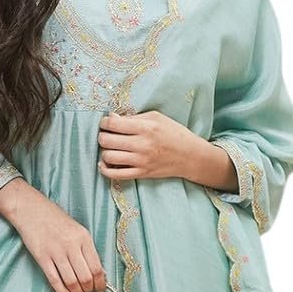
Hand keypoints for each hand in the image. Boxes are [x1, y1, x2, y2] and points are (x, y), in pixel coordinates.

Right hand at [0, 180, 106, 291]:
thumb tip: (98, 272)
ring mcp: (56, 252)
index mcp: (84, 238)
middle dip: (88, 289)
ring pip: (71, 281)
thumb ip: (87, 249)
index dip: (100, 283)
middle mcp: (71, 245)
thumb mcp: (77, 230)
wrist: (31, 210)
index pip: (97, 267)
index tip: (100, 289)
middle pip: (85, 277)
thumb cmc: (56, 220)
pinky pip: (55, 280)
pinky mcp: (42, 258)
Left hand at [97, 110, 213, 181]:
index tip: (106, 123)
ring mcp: (141, 161)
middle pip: (107, 140)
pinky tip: (105, 163)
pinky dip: (105, 170)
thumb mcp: (156, 118)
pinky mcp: (141, 174)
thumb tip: (112, 117)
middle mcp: (141, 145)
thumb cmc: (174, 133)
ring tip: (110, 148)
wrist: (190, 156)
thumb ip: (133, 117)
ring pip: (108, 157)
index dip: (104, 122)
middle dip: (102, 136)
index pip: (113, 124)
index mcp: (145, 127)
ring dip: (104, 151)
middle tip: (107, 135)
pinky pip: (115, 175)